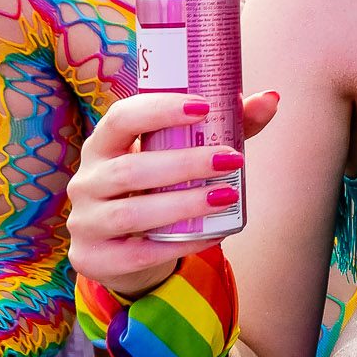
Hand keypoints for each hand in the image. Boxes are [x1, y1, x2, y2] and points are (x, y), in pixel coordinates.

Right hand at [67, 92, 279, 298]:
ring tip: (227, 197)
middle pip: (130, 169)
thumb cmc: (157, 187)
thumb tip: (271, 98)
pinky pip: (138, 254)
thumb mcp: (182, 155)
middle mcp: (87, 180)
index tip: (204, 106)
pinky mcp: (94, 258)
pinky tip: (213, 234)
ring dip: (183, 204)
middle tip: (232, 160)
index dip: (159, 110)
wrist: (125, 248)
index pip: (121, 118)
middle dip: (185, 163)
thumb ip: (224, 126)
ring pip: (131, 213)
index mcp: (104, 145)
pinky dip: (180, 244)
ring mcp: (86, 221)